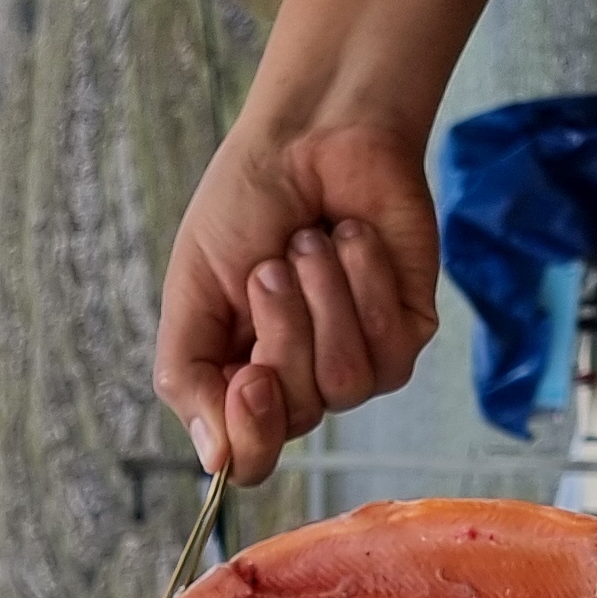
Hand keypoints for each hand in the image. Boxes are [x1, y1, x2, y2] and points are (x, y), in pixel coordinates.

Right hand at [154, 115, 441, 486]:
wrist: (313, 134)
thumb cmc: (247, 204)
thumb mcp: (192, 288)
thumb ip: (189, 376)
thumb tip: (214, 463)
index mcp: (240, 379)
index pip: (251, 458)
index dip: (252, 430)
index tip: (248, 377)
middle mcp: (301, 382)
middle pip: (296, 416)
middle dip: (282, 330)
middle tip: (271, 265)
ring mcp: (359, 362)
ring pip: (344, 385)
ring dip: (322, 300)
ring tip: (310, 243)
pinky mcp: (407, 333)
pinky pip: (388, 348)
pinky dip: (363, 283)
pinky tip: (351, 240)